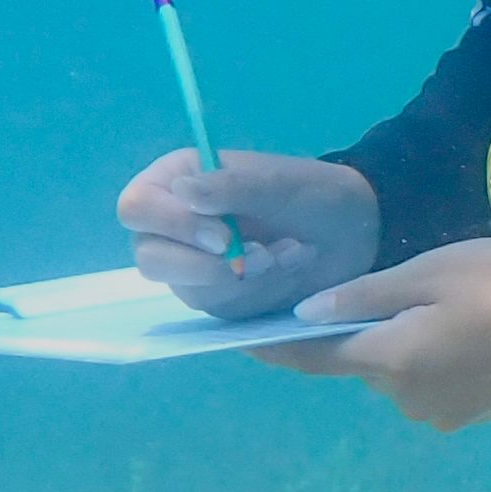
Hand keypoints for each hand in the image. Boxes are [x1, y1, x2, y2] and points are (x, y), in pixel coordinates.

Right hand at [120, 149, 377, 318]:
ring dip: (247, 279)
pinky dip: (261, 293)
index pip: (138, 207)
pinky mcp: (217, 298)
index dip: (173, 226)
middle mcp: (172, 226)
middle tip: (263, 256)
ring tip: (292, 253)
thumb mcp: (277, 182)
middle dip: (209, 266)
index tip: (224, 238)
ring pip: (189, 290)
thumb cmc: (311, 194)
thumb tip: (182, 191)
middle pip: (151, 259)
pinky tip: (290, 269)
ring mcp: (191, 266)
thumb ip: (230, 186)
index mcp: (175, 182)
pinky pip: (222, 310)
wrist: (352, 232)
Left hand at [258, 240, 490, 430]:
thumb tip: (307, 314)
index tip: (241, 336)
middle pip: (363, 363)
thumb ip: (366, 296)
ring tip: (445, 301)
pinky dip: (437, 357)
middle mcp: (408, 400)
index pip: (314, 358)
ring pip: (401, 373)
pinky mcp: (477, 414)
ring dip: (405, 342)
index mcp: (390, 363)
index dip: (278, 345)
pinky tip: (472, 327)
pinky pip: (435, 383)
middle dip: (362, 330)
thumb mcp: (432, 272)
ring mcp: (444, 413)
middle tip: (392, 283)